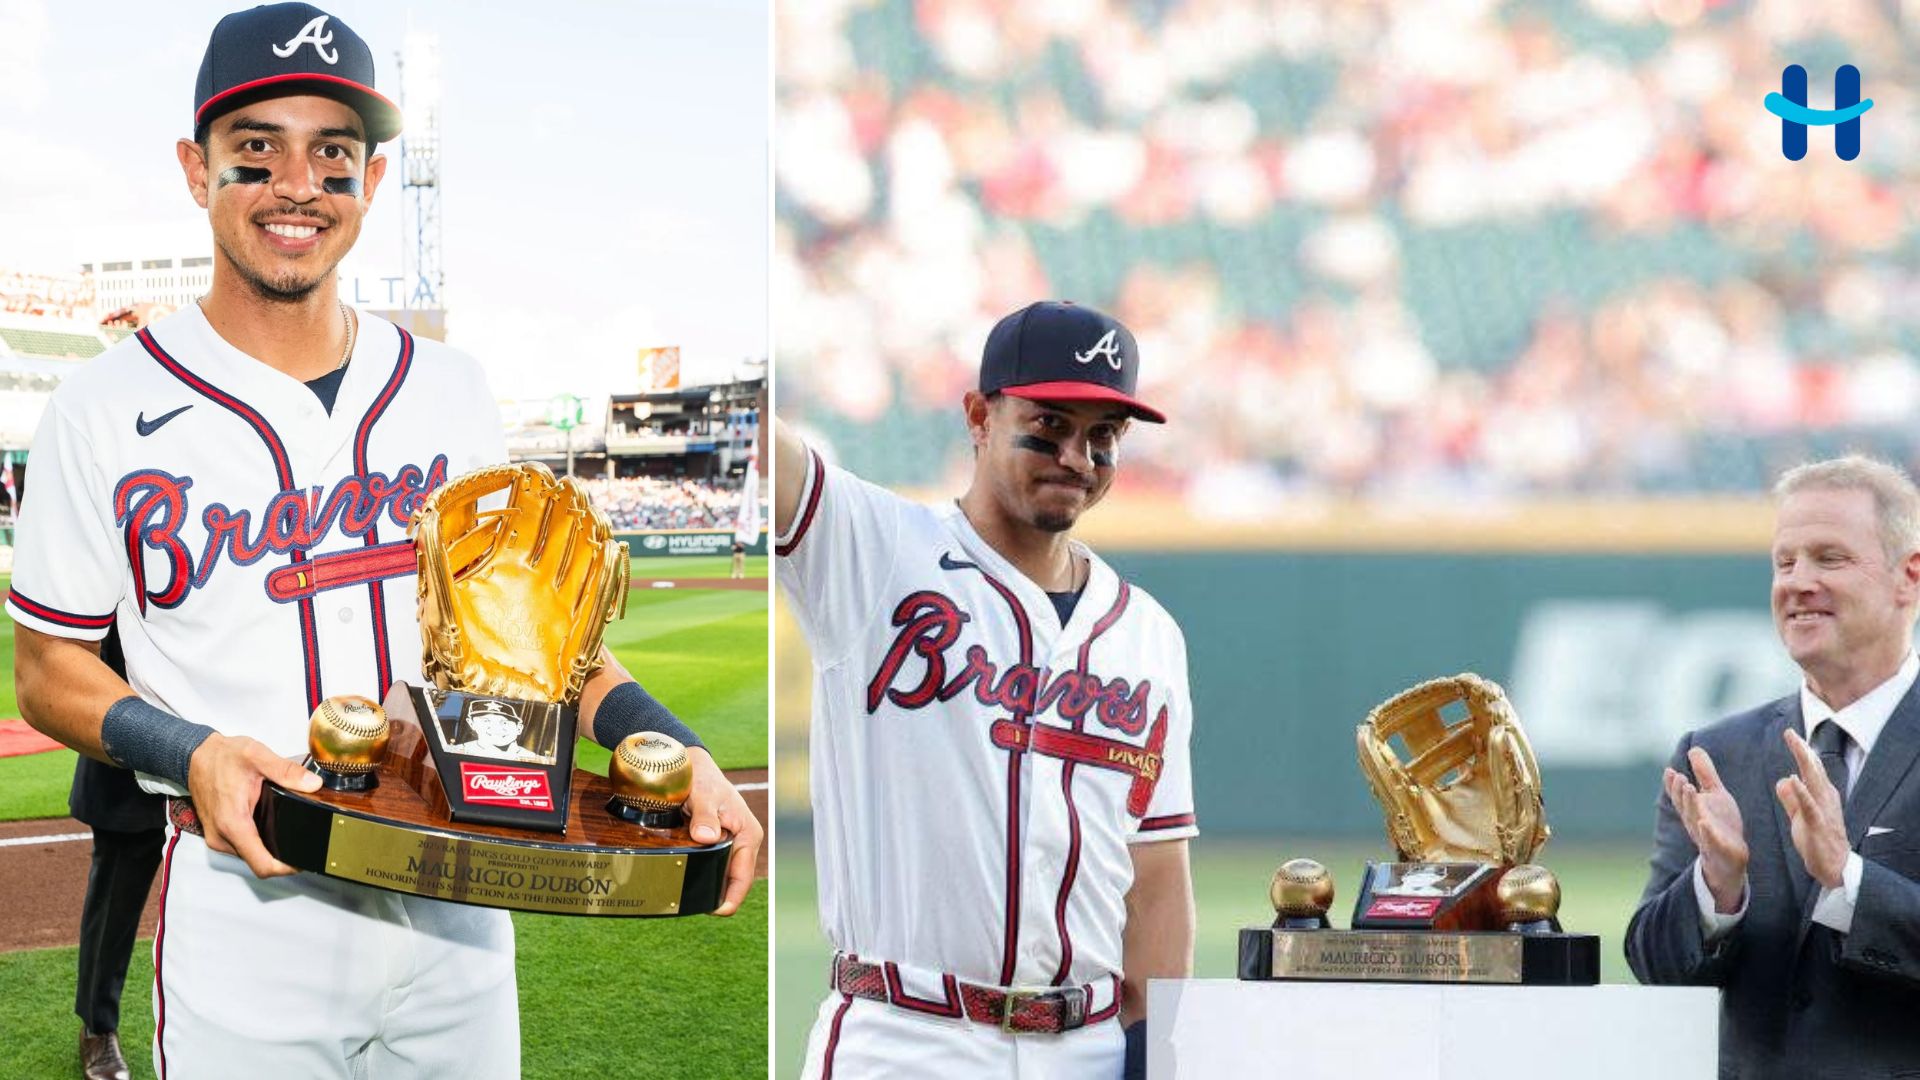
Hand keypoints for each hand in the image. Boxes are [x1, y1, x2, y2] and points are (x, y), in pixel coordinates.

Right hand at [185, 732, 319, 878]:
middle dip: (282, 856)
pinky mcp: (217, 834)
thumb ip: (286, 771)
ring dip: (268, 848)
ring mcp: (217, 837)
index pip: (262, 864)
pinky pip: (241, 846)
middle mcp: (222, 837)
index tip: (302, 861)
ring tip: (287, 831)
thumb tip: (312, 783)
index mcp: (233, 823)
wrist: (195, 756)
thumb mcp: (257, 756)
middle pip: (258, 862)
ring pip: (250, 855)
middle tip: (302, 842)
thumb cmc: (221, 757)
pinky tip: (268, 825)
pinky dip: (257, 841)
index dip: (285, 868)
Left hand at [684, 746, 763, 915]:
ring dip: (710, 884)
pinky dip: (704, 872)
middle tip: (693, 905)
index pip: (743, 876)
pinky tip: (688, 878)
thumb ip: (704, 816)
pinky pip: (715, 864)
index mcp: (748, 835)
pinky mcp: (720, 842)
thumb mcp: (703, 796)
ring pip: (723, 874)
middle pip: (734, 880)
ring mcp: (732, 843)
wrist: (693, 767)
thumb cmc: (703, 779)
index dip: (731, 898)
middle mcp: (743, 842)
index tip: (715, 911)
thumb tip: (706, 837)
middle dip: (717, 894)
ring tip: (688, 896)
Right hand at [1664, 746, 1747, 912]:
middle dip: (1681, 792)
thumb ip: (1704, 773)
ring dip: (1691, 805)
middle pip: (1685, 806)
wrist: (1731, 857)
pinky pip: (1711, 841)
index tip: (1670, 771)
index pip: (1679, 795)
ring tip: (1690, 789)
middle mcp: (1695, 821)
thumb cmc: (1720, 823)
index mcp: (1692, 808)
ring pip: (1695, 819)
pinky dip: (1707, 833)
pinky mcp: (1719, 848)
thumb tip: (1693, 748)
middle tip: (1680, 777)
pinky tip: (1705, 823)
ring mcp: (1705, 836)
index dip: (1673, 785)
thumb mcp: (1715, 795)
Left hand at [1776, 728, 1850, 888]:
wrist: (1833, 866)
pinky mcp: (1818, 824)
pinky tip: (1793, 779)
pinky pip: (1809, 805)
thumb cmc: (1818, 840)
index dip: (1801, 750)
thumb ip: (1791, 798)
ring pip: (1814, 782)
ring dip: (1805, 763)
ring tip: (1797, 746)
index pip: (1810, 768)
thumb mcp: (1800, 815)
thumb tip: (1783, 780)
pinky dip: (1802, 791)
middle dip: (1802, 750)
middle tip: (1791, 733)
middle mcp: (1825, 798)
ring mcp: (1823, 810)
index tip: (1790, 734)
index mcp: (1820, 794)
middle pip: (1813, 769)